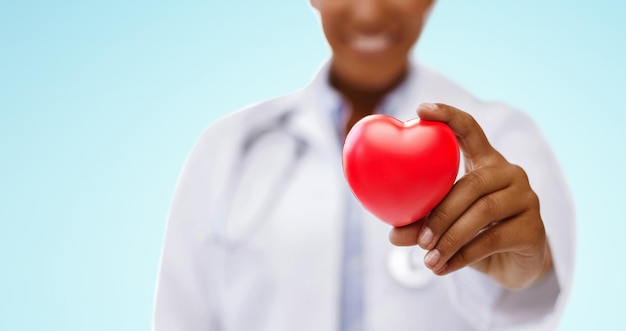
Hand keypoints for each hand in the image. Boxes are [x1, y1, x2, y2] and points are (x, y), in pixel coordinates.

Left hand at [389, 103, 551, 289]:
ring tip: (427, 259)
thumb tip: (393, 235)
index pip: (470, 130)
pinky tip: (442, 268)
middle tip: (417, 238)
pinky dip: (462, 256)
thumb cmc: (474, 234)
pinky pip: (493, 239)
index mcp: (486, 162)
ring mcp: (526, 199)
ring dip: (450, 238)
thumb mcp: (446, 225)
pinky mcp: (534, 228)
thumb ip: (421, 224)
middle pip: (472, 183)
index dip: (448, 116)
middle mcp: (510, 173)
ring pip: (483, 213)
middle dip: (440, 212)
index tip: (420, 109)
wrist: (515, 266)